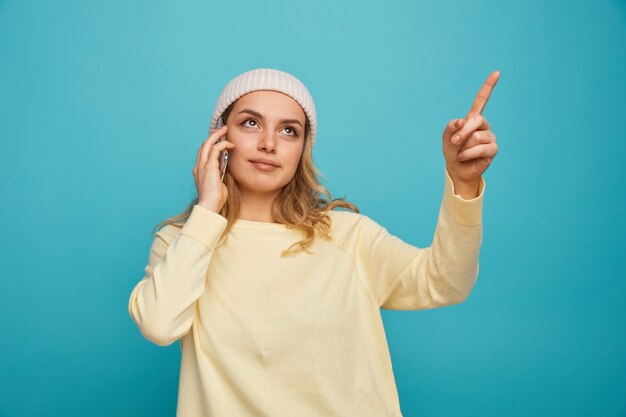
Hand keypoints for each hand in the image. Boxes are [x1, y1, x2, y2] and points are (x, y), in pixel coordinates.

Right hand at [192, 125, 234, 212]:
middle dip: (213, 135)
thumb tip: (227, 166)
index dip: (211, 143)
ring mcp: (202, 166)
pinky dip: (222, 144)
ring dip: (217, 135)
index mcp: (200, 171)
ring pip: (207, 144)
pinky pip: (215, 150)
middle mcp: (198, 166)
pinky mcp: (209, 167)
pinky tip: (230, 144)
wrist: (210, 206)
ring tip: (225, 130)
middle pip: (204, 144)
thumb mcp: (219, 183)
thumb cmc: (215, 199)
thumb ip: (221, 174)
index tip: (220, 138)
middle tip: (222, 128)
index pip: (204, 152)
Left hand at [442, 71, 499, 196]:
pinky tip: (464, 157)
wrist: (456, 169)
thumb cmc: (452, 151)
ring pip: (477, 136)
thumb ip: (451, 127)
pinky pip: (480, 148)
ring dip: (464, 145)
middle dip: (462, 132)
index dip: (488, 86)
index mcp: (472, 119)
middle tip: (454, 141)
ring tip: (461, 152)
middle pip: (476, 120)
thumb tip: (461, 121)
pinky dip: (468, 153)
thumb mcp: (446, 137)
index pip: (482, 100)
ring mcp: (489, 136)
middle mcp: (483, 125)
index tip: (497, 73)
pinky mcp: (492, 149)